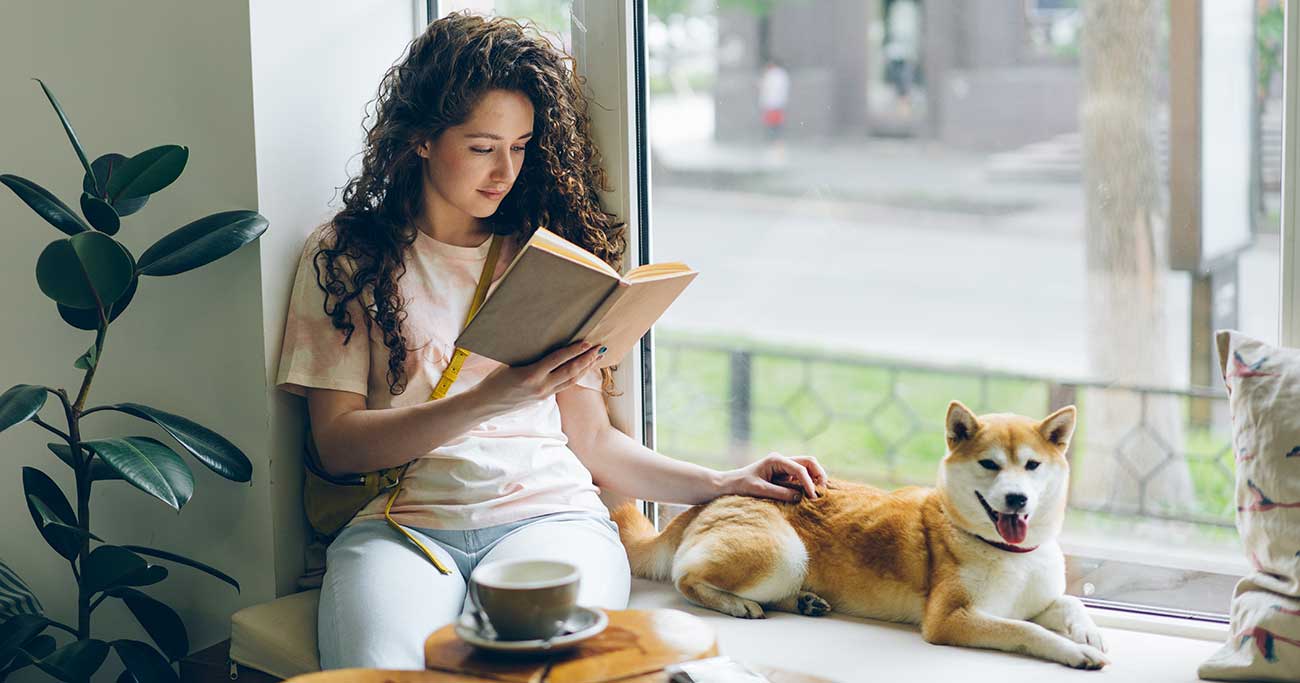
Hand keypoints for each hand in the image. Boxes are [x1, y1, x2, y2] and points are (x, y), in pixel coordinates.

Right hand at [470, 341, 601, 415]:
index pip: (558, 360)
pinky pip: (564, 386)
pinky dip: (575, 376)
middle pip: (570, 371)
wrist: (486, 404)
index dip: (574, 351)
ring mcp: (544, 394)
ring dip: (585, 368)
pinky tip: (581, 370)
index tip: (587, 343)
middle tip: (600, 348)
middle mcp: (541, 386)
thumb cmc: (494, 380)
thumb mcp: (511, 363)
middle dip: (587, 359)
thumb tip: (547, 343)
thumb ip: (530, 356)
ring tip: (596, 358)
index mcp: (531, 375)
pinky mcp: (544, 398)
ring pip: (570, 380)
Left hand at [722, 452, 827, 501]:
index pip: (800, 468)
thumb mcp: (759, 490)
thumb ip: (780, 493)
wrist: (729, 485)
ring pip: (807, 468)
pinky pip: (801, 477)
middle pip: (809, 462)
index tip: (812, 497)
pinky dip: (808, 485)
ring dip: (815, 479)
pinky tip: (810, 496)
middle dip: (819, 475)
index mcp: (776, 460)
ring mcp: (784, 468)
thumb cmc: (741, 486)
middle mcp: (782, 461)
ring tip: (818, 495)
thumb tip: (800, 497)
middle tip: (822, 492)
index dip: (809, 483)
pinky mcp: (784, 476)